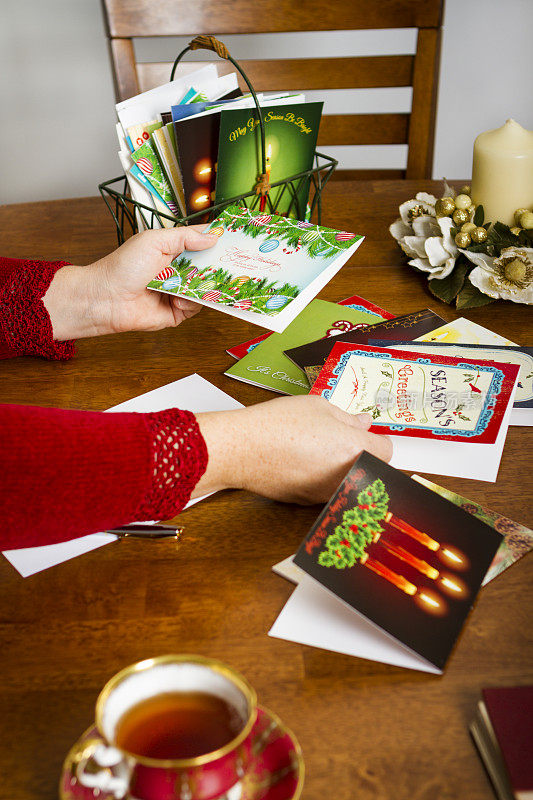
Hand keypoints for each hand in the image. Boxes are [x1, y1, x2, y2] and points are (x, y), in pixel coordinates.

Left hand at [44, 226, 217, 339]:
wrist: (106, 298)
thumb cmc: (123, 265)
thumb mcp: (155, 241)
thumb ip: (185, 237)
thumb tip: (212, 237)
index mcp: (173, 250)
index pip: (202, 244)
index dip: (217, 242)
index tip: (234, 240)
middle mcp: (178, 271)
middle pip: (209, 268)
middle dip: (219, 266)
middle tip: (232, 264)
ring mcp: (179, 292)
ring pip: (205, 289)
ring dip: (202, 286)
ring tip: (192, 282)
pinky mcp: (177, 313)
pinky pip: (196, 307)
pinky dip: (190, 302)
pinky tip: (177, 299)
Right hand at [193, 395, 392, 503]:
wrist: (242, 449)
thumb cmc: (277, 424)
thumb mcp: (318, 406)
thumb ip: (347, 417)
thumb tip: (364, 422)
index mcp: (354, 449)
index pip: (386, 451)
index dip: (377, 440)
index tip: (366, 434)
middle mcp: (345, 477)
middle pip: (369, 470)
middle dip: (361, 456)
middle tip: (342, 440)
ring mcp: (327, 493)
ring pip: (348, 482)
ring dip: (342, 469)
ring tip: (318, 450)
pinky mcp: (309, 502)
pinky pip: (326, 490)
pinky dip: (321, 479)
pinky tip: (302, 463)